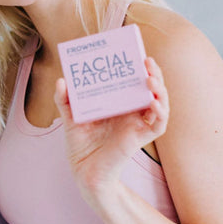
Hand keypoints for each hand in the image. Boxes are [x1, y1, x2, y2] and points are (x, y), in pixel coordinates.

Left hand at [54, 57, 168, 208]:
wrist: (83, 170)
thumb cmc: (80, 143)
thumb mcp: (69, 117)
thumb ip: (64, 99)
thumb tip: (61, 80)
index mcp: (117, 103)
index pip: (133, 81)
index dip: (137, 67)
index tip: (135, 53)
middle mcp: (130, 111)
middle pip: (150, 88)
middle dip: (152, 73)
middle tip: (146, 60)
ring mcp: (137, 124)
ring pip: (159, 103)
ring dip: (160, 90)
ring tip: (150, 79)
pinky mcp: (140, 138)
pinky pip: (158, 125)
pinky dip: (160, 113)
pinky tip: (153, 103)